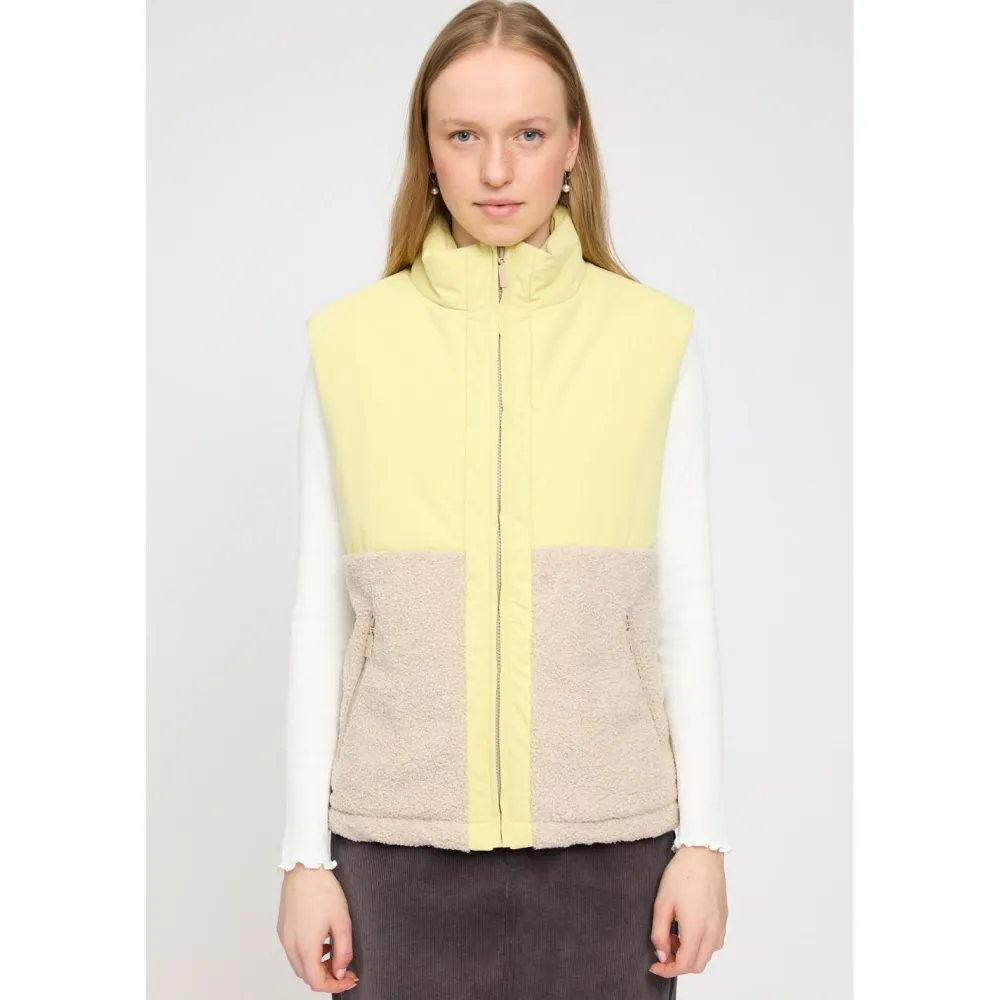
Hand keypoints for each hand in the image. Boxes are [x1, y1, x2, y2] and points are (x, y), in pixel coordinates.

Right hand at [277, 864, 358, 991]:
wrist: (305, 866)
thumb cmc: (323, 890)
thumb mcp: (342, 921)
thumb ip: (343, 951)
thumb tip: (341, 972)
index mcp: (305, 946)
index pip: (317, 981)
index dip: (336, 985)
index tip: (350, 978)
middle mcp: (290, 945)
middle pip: (306, 976)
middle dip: (326, 977)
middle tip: (344, 968)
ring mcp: (284, 937)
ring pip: (299, 965)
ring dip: (316, 966)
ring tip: (333, 953)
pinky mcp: (282, 928)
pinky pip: (293, 951)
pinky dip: (307, 954)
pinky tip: (321, 941)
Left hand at [648, 845, 727, 978]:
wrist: (703, 853)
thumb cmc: (682, 873)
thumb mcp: (662, 903)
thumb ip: (659, 933)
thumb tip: (661, 954)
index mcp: (697, 929)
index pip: (684, 965)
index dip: (667, 970)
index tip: (655, 965)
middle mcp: (713, 931)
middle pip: (697, 965)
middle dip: (677, 964)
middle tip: (662, 950)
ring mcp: (721, 926)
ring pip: (706, 955)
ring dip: (689, 954)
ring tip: (673, 934)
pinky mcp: (723, 919)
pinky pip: (713, 943)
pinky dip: (699, 945)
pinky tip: (686, 928)